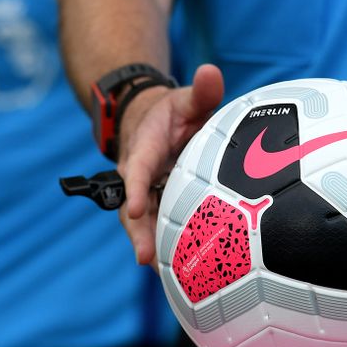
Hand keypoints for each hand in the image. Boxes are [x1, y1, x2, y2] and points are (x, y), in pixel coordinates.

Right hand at [116, 64, 224, 269]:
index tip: (136, 207)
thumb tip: (211, 72)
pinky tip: (182, 273)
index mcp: (145, 148)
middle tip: (145, 257)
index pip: (137, 168)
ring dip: (151, 245)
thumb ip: (201, 90)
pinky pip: (160, 227)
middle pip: (135, 206)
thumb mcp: (185, 99)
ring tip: (162, 274)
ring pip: (145, 222)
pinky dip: (166, 247)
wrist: (150, 122)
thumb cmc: (173, 113)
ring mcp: (147, 193)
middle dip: (139, 231)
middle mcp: (140, 175)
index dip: (135, 188)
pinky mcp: (158, 205)